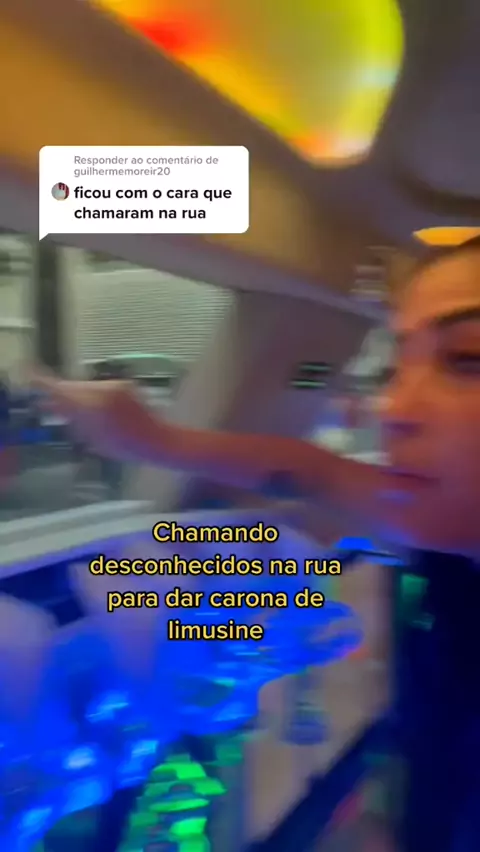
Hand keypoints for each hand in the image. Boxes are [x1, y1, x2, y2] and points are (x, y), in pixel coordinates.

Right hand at [30, 368, 169, 462]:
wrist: (157, 440)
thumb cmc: (126, 447)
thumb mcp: (93, 439)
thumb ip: (73, 421)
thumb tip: (57, 407)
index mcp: (93, 405)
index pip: (63, 390)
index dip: (46, 383)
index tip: (34, 376)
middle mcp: (104, 389)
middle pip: (74, 386)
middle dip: (66, 395)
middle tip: (59, 405)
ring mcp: (116, 384)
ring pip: (88, 386)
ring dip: (83, 396)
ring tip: (90, 416)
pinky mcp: (125, 383)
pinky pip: (102, 387)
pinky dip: (98, 396)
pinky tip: (105, 411)